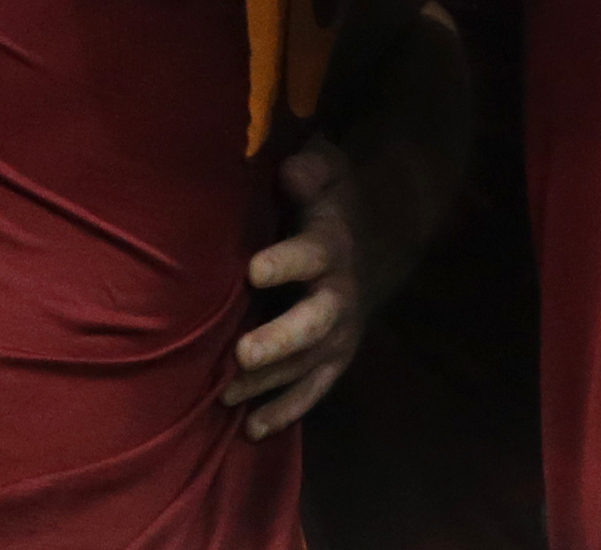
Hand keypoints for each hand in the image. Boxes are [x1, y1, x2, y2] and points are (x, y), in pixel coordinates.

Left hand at [226, 141, 368, 437]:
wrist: (373, 242)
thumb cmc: (328, 202)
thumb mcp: (326, 173)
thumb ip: (310, 170)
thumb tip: (289, 171)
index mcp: (330, 246)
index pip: (310, 254)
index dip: (285, 262)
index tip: (253, 270)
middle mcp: (339, 295)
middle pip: (314, 322)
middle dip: (280, 339)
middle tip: (242, 353)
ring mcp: (339, 333)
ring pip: (307, 364)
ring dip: (270, 382)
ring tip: (227, 396)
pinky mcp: (334, 358)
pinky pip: (313, 390)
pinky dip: (285, 411)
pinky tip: (251, 429)